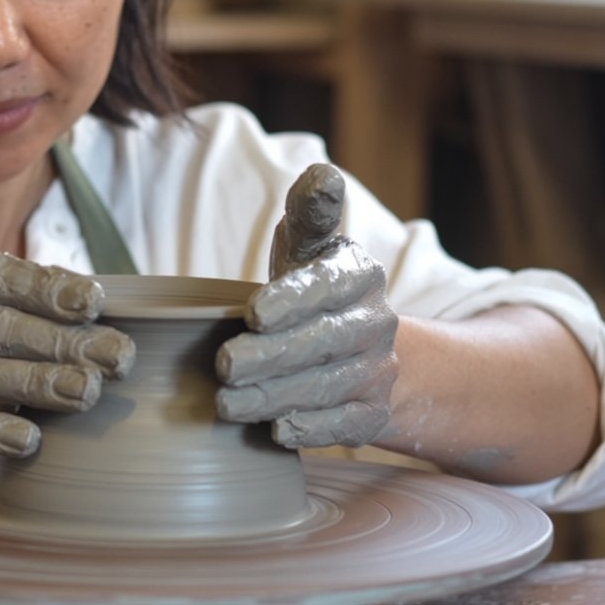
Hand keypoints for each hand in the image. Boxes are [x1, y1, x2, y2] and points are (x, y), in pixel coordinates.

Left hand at [215, 163, 397, 448]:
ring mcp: (379, 372)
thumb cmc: (314, 284)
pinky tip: (276, 430)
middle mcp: (376, 323)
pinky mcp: (373, 414)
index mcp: (358, 274)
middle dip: (271, 357)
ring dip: (275, 398)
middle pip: (322, 343)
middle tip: (225, 365)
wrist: (364, 346)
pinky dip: (311, 429)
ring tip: (227, 403)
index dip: (291, 300)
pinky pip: (345, 427)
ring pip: (327, 388)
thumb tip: (322, 173)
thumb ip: (310, 212)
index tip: (252, 312)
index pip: (325, 286)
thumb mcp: (311, 245)